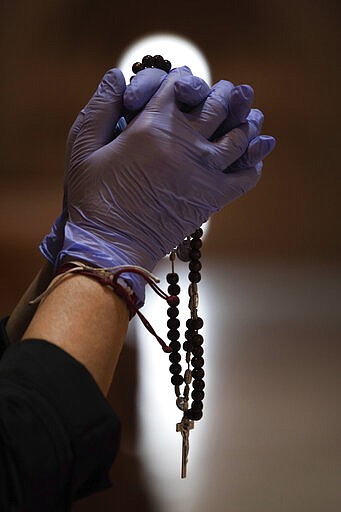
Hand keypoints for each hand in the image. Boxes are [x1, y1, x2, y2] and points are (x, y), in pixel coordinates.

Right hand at [56, 67, 274, 304]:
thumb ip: (101, 107)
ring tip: (247, 117)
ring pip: (240, 135)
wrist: (112, 245)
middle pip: (219, 103)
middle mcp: (186, 142)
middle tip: (228, 92)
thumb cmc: (93, 198)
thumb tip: (117, 74)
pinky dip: (254, 161)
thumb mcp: (83, 147)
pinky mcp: (214, 198)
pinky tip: (252, 155)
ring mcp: (205, 170)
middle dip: (224, 94)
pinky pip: (247, 175)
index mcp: (153, 123)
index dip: (184, 80)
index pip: (181, 84)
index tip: (184, 85)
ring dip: (245, 122)